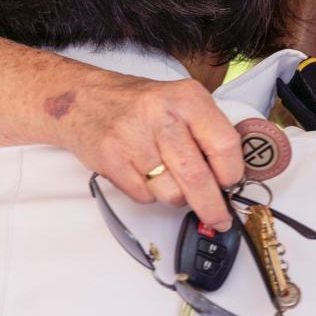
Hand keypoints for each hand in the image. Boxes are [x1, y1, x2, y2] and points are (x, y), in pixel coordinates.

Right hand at [57, 74, 244, 231]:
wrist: (83, 99)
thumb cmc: (139, 106)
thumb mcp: (181, 103)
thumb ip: (207, 134)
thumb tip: (232, 178)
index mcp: (187, 98)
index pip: (225, 145)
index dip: (232, 174)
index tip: (231, 185)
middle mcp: (161, 115)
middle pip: (197, 177)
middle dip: (212, 206)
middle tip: (218, 218)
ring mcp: (133, 137)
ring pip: (171, 193)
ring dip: (174, 196)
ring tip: (164, 175)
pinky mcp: (112, 159)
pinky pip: (144, 197)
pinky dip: (149, 194)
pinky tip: (142, 172)